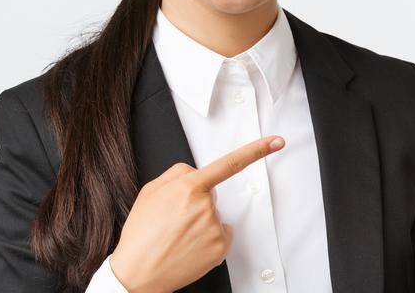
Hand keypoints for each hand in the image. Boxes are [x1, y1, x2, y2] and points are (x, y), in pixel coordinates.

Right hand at [108, 136, 285, 292]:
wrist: (139, 272)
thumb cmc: (141, 233)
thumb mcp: (150, 192)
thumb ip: (176, 174)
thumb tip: (195, 172)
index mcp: (188, 187)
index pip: (229, 163)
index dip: (256, 151)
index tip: (276, 142)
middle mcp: (205, 205)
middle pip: (210, 194)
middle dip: (195, 201)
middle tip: (173, 219)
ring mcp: (215, 227)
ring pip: (214, 215)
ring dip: (200, 222)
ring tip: (177, 235)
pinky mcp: (220, 247)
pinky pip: (221, 233)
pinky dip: (209, 238)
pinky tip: (190, 245)